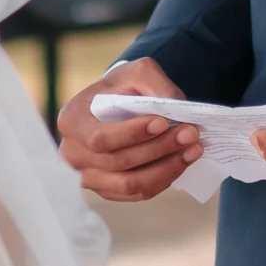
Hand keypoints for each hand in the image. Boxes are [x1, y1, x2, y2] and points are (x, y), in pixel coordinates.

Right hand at [56, 56, 201, 200]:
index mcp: (71, 120)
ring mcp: (88, 176)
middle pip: (118, 162)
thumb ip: (156, 85)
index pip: (100, 138)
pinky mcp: (109, 190)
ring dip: (166, 168)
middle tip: (191, 133)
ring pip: (130, 184)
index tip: (164, 122)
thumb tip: (175, 109)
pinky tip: (183, 161)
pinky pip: (138, 194)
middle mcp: (73, 153)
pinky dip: (164, 179)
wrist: (120, 103)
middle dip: (159, 149)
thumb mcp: (139, 72)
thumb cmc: (125, 86)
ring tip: (194, 149)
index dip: (132, 134)